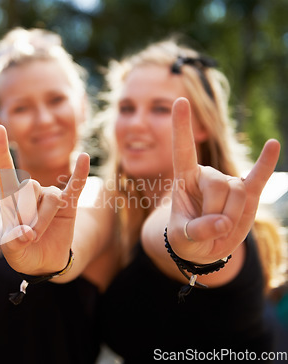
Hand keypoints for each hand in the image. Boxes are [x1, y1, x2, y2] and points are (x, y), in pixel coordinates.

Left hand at [0, 125, 89, 274]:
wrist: (44, 261)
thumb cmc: (23, 252)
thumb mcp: (12, 253)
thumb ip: (13, 243)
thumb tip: (25, 233)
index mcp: (10, 197)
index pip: (4, 169)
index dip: (0, 150)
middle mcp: (30, 192)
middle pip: (29, 187)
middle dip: (29, 215)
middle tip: (27, 236)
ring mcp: (50, 196)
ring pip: (50, 197)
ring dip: (44, 219)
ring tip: (39, 235)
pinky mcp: (69, 203)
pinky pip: (76, 185)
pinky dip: (80, 173)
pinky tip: (84, 158)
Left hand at [167, 98, 279, 262]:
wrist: (203, 247)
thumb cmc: (185, 238)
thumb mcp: (182, 239)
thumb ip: (197, 231)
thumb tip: (221, 223)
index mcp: (183, 178)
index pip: (182, 148)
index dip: (181, 126)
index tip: (180, 101)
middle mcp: (206, 174)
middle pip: (218, 185)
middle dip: (215, 211)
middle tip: (208, 227)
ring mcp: (228, 182)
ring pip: (237, 193)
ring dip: (231, 217)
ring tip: (221, 226)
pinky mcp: (247, 193)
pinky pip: (258, 177)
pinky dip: (266, 163)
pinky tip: (273, 144)